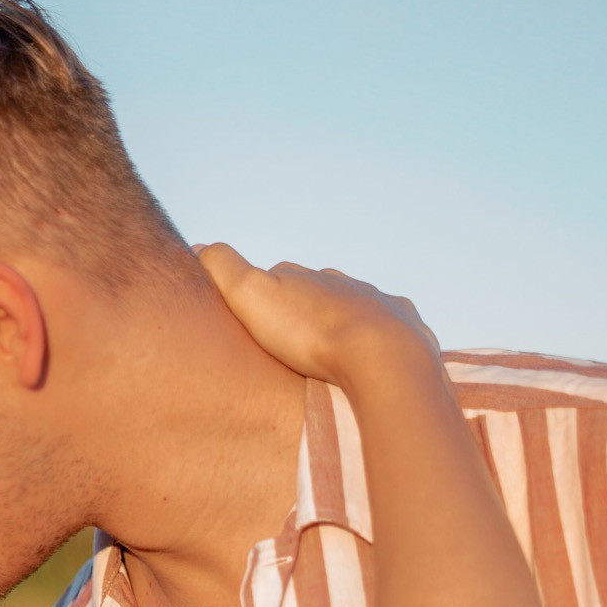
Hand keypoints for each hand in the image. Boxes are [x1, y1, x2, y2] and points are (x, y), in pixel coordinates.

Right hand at [196, 242, 441, 389]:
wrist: (383, 357)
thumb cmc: (312, 333)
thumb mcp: (251, 295)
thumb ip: (223, 268)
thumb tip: (198, 245)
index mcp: (306, 276)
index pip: (277, 278)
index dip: (261, 298)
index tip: (251, 322)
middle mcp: (345, 283)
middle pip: (318, 294)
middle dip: (305, 312)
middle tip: (290, 344)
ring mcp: (380, 305)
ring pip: (355, 311)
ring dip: (342, 328)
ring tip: (329, 357)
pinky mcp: (408, 331)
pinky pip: (390, 333)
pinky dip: (377, 343)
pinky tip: (369, 361)